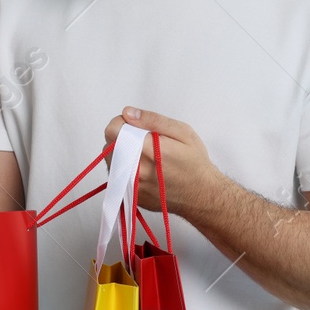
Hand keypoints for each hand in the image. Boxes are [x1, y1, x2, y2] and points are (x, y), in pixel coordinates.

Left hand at [104, 107, 219, 219]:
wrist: (201, 195)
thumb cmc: (194, 163)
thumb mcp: (182, 132)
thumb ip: (152, 120)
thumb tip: (128, 113)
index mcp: (148, 150)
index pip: (113, 130)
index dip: (121, 123)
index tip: (134, 126)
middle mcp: (136, 170)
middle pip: (109, 144)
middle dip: (121, 137)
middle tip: (142, 141)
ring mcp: (132, 186)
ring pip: (110, 160)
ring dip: (121, 153)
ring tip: (142, 155)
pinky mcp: (130, 196)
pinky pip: (116, 176)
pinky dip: (124, 169)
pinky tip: (142, 169)